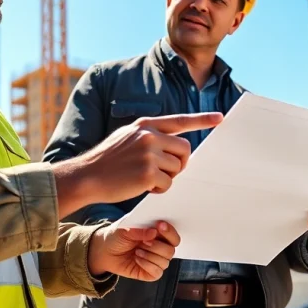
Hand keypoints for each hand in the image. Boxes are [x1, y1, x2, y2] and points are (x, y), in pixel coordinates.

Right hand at [54, 113, 222, 214]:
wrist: (87, 175)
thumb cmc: (108, 160)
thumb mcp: (127, 136)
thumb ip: (150, 136)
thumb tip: (175, 145)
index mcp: (146, 125)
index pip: (180, 120)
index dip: (202, 119)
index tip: (220, 118)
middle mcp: (149, 136)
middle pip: (185, 150)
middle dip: (180, 163)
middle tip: (166, 171)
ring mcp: (149, 154)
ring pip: (177, 169)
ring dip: (166, 178)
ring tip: (145, 178)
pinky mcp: (148, 174)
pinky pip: (168, 184)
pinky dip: (159, 189)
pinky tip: (142, 186)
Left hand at [87, 221, 180, 281]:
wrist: (105, 251)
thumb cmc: (117, 237)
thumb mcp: (125, 230)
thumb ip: (139, 231)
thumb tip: (154, 232)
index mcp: (158, 235)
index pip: (173, 236)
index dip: (170, 232)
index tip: (160, 225)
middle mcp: (160, 248)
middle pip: (171, 250)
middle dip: (157, 246)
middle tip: (144, 242)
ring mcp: (156, 261)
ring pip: (165, 262)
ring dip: (150, 256)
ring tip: (136, 251)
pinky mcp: (150, 273)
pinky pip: (157, 272)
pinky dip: (147, 265)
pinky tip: (137, 259)